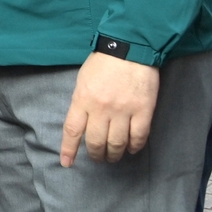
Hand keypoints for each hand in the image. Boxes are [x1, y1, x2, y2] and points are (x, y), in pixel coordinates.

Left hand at [60, 52, 159, 166]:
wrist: (130, 49)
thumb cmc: (103, 63)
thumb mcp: (83, 81)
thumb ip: (81, 102)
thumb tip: (82, 123)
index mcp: (82, 99)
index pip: (72, 130)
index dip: (69, 150)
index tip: (67, 163)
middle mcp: (101, 109)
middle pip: (96, 142)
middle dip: (96, 154)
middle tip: (98, 158)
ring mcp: (123, 111)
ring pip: (117, 143)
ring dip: (114, 154)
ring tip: (114, 156)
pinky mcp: (143, 111)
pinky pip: (138, 137)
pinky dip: (134, 147)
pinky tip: (132, 149)